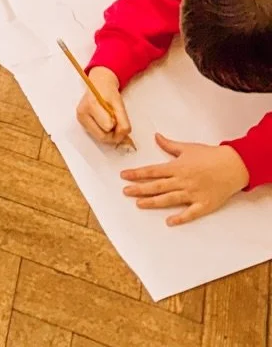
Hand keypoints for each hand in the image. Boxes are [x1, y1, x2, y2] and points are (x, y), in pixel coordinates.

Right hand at [76, 66, 131, 146]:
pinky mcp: (81, 122)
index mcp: (91, 104)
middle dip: (114, 134)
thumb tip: (123, 138)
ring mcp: (80, 118)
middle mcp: (82, 113)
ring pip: (100, 138)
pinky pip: (96, 136)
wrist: (98, 84)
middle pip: (103, 137)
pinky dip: (104, 132)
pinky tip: (104, 123)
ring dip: (110, 134)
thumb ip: (123, 122)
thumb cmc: (109, 93)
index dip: (117, 125)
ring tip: (111, 122)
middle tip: (117, 123)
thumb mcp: (120, 105)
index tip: (117, 116)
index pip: (108, 127)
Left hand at [121, 135, 248, 224]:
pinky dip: (180, 218)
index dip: (137, 173)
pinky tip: (169, 221)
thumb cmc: (210, 155)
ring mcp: (193, 193)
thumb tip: (156, 136)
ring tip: (139, 204)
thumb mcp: (187, 147)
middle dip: (139, 188)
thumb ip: (169, 145)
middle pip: (157, 185)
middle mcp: (182, 181)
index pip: (152, 171)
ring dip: (153, 202)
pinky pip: (190, 213)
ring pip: (169, 199)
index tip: (123, 176)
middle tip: (125, 191)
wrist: (233, 166)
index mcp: (177, 167)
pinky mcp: (204, 204)